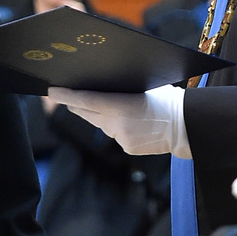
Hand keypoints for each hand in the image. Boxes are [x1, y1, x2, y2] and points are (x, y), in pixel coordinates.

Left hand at [47, 83, 188, 156]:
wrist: (186, 126)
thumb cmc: (166, 99)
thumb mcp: (142, 87)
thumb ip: (119, 91)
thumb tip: (101, 89)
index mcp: (119, 105)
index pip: (84, 100)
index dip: (65, 96)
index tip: (51, 91)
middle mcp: (116, 124)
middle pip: (86, 113)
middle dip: (75, 105)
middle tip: (64, 96)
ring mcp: (120, 138)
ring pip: (101, 125)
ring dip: (99, 116)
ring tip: (108, 106)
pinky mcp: (126, 148)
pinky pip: (114, 135)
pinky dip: (116, 128)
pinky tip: (130, 122)